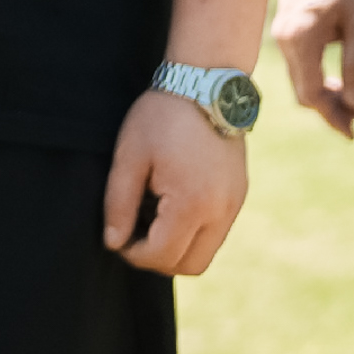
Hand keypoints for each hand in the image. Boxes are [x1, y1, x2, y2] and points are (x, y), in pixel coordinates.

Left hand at [103, 87, 248, 274]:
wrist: (205, 86)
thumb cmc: (161, 118)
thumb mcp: (129, 158)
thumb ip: (119, 205)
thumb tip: (114, 243)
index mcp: (193, 203)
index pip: (162, 256)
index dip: (134, 254)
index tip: (117, 238)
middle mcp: (222, 211)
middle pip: (190, 266)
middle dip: (157, 258)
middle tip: (133, 233)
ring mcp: (235, 204)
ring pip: (206, 253)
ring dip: (176, 247)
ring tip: (151, 214)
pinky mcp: (239, 196)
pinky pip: (216, 232)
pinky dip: (192, 232)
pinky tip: (170, 203)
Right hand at [271, 0, 353, 136]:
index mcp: (300, 39)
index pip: (312, 94)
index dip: (334, 117)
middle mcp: (282, 38)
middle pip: (303, 91)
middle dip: (333, 108)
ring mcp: (281, 31)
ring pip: (301, 78)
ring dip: (328, 93)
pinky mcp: (286, 24)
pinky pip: (300, 62)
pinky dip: (320, 76)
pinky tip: (343, 76)